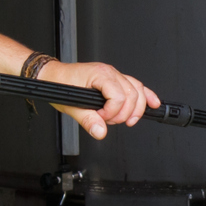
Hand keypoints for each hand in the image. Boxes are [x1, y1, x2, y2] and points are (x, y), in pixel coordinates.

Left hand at [40, 59, 159, 139]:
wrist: (52, 76)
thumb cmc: (59, 85)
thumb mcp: (71, 105)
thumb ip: (88, 120)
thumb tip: (100, 132)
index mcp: (100, 75)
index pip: (119, 97)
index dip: (111, 112)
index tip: (100, 118)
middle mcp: (110, 73)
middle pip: (132, 94)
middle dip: (124, 113)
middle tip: (109, 121)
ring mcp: (114, 75)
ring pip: (137, 90)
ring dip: (135, 108)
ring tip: (127, 120)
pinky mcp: (115, 79)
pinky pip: (136, 85)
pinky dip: (145, 95)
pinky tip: (153, 103)